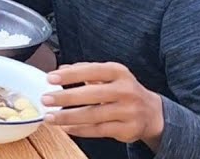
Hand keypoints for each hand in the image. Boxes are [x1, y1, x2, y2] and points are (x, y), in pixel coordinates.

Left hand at [42, 62, 164, 146]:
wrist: (152, 113)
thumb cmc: (124, 91)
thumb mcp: (109, 75)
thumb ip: (85, 70)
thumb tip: (61, 68)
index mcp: (119, 72)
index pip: (92, 71)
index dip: (71, 75)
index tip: (51, 78)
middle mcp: (126, 91)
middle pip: (92, 94)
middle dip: (66, 97)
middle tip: (46, 99)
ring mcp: (128, 111)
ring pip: (93, 115)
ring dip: (68, 117)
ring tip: (50, 117)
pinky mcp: (127, 129)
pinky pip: (99, 130)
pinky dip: (80, 130)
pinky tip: (66, 128)